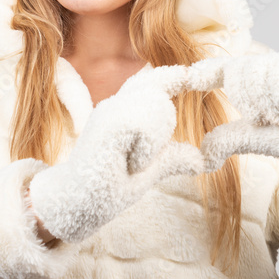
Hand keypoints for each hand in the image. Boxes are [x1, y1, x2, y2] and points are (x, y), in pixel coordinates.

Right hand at [27, 64, 205, 243]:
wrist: (77, 203)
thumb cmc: (108, 187)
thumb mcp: (149, 170)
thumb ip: (171, 158)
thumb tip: (201, 161)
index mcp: (124, 111)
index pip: (152, 82)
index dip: (173, 76)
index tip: (190, 75)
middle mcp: (116, 104)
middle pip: (158, 84)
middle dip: (164, 121)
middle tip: (142, 157)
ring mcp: (110, 110)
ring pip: (158, 103)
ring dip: (156, 139)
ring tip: (134, 161)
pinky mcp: (109, 122)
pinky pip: (147, 123)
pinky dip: (148, 148)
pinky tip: (132, 162)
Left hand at [190, 51, 278, 185]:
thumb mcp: (256, 139)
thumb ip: (229, 140)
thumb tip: (203, 157)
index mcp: (252, 82)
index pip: (223, 69)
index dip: (205, 71)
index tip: (188, 79)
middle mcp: (267, 66)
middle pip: (238, 70)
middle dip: (248, 102)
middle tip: (269, 121)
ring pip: (259, 72)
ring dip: (269, 104)